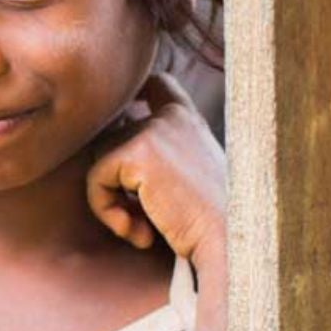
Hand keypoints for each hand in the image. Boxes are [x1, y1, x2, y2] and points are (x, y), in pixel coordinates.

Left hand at [86, 73, 225, 268]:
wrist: (234, 245)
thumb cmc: (214, 227)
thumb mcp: (191, 182)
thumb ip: (160, 162)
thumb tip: (110, 152)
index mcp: (190, 123)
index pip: (158, 85)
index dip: (134, 93)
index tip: (126, 107)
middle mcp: (172, 118)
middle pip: (112, 138)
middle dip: (117, 184)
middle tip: (144, 221)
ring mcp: (153, 130)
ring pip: (100, 161)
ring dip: (112, 203)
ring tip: (144, 228)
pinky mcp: (136, 152)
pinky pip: (96, 180)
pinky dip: (107, 211)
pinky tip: (140, 232)